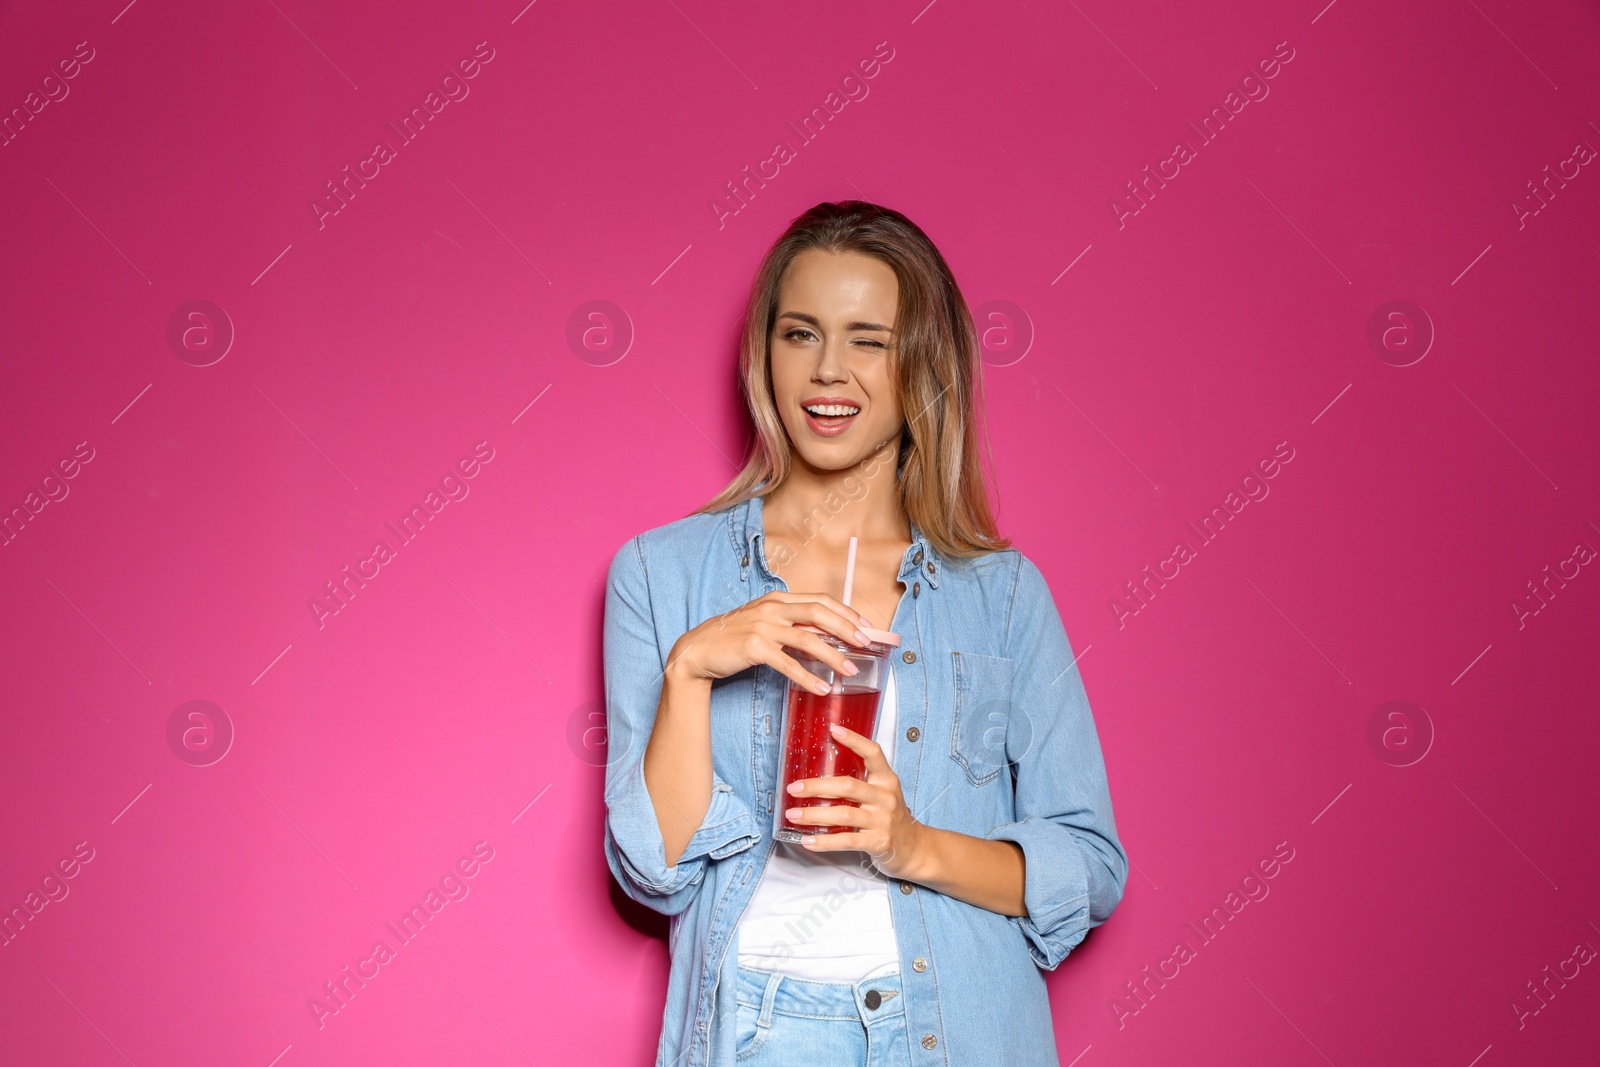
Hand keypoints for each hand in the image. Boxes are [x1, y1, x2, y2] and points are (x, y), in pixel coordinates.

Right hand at [666, 591, 871, 696]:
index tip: (864, 626)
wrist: (698, 650)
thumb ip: (790, 624)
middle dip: (846, 628)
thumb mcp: (764, 622)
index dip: (845, 612)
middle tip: (865, 643)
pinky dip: (808, 676)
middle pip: (819, 613)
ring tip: (850, 669)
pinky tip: (822, 687)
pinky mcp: (754, 646)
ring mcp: (763, 625)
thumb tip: (823, 635)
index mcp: (777, 599)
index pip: (820, 600)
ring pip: (808, 638)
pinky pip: (788, 663)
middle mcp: (772, 607)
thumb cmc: (733, 638)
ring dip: (833, 655)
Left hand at [784, 723, 927, 880]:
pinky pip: (847, 840)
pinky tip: (808, 840)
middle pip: (848, 786)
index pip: (873, 754)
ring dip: (814, 815)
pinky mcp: (878, 842)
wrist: (913, 847)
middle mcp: (886, 797)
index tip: (833, 730)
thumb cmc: (890, 815)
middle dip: (817, 786)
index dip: (855, 740)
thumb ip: (861, 781)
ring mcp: (883, 820)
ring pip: (844, 814)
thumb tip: (821, 771)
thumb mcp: (882, 792)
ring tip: (793, 815)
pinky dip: (824, 841)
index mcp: (886, 780)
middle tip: (794, 788)